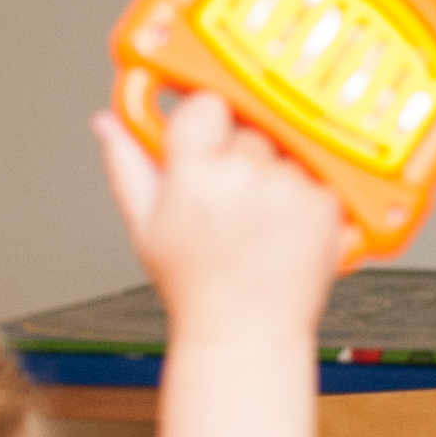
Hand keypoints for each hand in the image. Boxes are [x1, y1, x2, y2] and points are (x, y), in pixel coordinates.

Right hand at [96, 90, 342, 340]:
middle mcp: (246, 173)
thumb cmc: (194, 283)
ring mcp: (291, 187)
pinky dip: (303, 192)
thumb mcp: (146, 225)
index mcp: (196, 173)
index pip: (206, 103)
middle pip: (247, 126)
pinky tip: (283, 227)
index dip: (203, 121)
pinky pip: (316, 173)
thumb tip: (107, 121)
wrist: (246, 333)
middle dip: (238, 152)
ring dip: (273, 172)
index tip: (202, 139)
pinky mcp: (328, 202)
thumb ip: (127, 164)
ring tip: (257, 218)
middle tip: (229, 196)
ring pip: (282, 148)